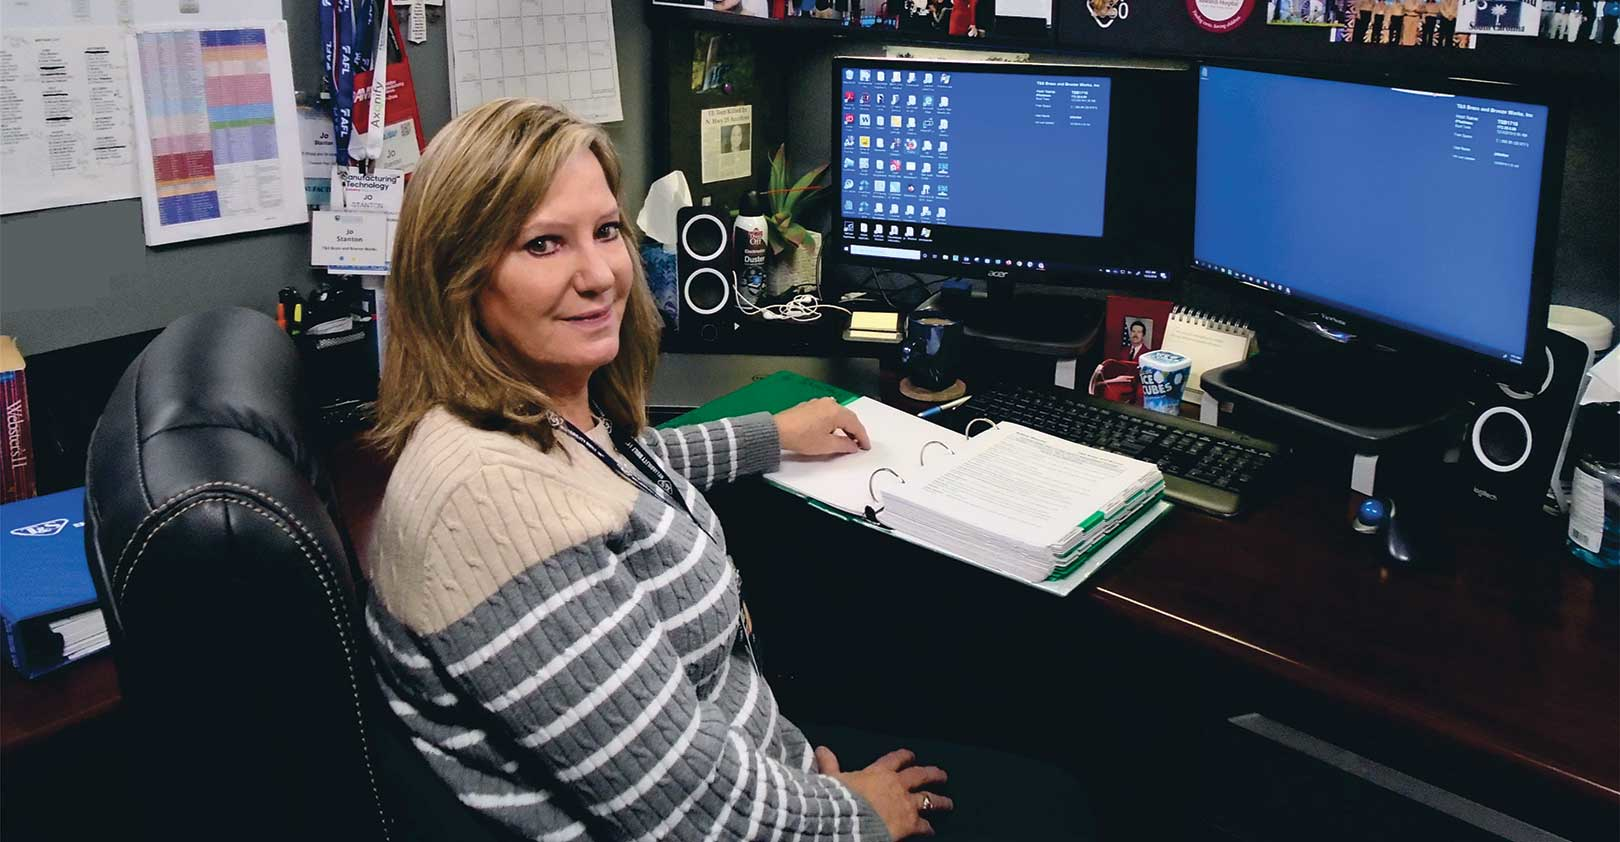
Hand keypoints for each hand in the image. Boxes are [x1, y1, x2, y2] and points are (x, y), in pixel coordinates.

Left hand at [775, 397, 870, 454]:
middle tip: (858, 443)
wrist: (778, 431)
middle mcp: (829, 404)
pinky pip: (827, 412)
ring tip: (845, 438)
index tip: (865, 446)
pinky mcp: (810, 406)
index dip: (862, 437)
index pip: (855, 425)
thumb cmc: (801, 437)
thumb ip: (844, 445)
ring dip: (843, 426)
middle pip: (848, 417)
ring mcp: (818, 403)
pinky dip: (833, 422)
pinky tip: (830, 430)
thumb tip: (852, 446)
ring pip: (838, 414)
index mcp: (836, 411)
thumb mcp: (827, 445)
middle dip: (854, 431)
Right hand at [817, 746, 952, 839]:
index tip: (911, 755)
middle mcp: (897, 785)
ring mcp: (906, 803)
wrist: (850, 818)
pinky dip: (928, 828)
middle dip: (932, 774)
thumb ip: (830, 765)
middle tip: (942, 775)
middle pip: (920, 776)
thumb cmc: (841, 798)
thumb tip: (821, 749)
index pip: (895, 760)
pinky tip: (932, 830)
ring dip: (940, 801)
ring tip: (948, 803)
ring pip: (929, 799)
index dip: (904, 757)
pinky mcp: (910, 823)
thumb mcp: (833, 779)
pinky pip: (923, 825)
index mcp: (879, 772)